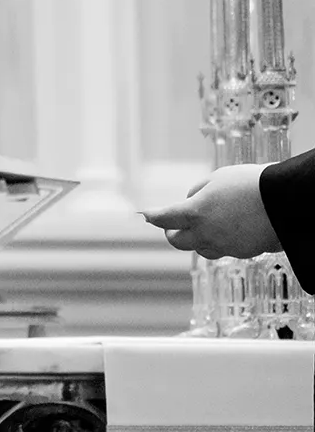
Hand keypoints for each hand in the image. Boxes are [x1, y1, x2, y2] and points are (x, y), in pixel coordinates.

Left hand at [143, 164, 282, 258]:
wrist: (286, 201)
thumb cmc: (250, 183)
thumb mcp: (217, 179)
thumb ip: (199, 192)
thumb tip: (191, 202)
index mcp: (195, 213)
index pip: (164, 219)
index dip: (152, 216)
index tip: (144, 215)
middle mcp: (207, 233)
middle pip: (177, 241)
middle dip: (173, 233)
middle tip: (173, 226)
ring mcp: (225, 246)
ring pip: (201, 250)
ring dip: (197, 240)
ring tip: (203, 227)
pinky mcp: (244, 252)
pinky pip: (224, 250)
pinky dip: (220, 241)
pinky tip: (228, 230)